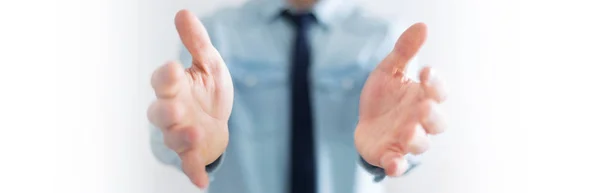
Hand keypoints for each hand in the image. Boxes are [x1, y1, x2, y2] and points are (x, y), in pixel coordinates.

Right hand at [147, 10, 232, 187]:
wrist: (219, 120)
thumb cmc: (207, 91)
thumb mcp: (209, 64)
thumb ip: (196, 43)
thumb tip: (183, 12)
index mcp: (174, 87)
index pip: (162, 80)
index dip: (166, 76)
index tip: (175, 68)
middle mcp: (172, 111)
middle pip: (159, 112)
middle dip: (166, 111)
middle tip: (177, 108)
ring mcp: (181, 133)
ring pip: (173, 138)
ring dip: (182, 138)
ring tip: (196, 134)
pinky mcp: (193, 152)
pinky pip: (189, 164)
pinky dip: (193, 172)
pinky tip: (202, 183)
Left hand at [354, 23, 446, 176]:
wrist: (364, 122)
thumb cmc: (385, 97)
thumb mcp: (390, 70)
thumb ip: (405, 51)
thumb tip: (422, 25)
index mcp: (423, 97)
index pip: (438, 91)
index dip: (436, 83)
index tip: (426, 71)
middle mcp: (419, 120)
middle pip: (437, 122)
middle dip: (432, 115)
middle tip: (423, 106)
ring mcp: (405, 139)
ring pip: (420, 144)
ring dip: (416, 137)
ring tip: (408, 129)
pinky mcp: (390, 155)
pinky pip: (398, 163)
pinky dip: (397, 165)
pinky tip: (393, 164)